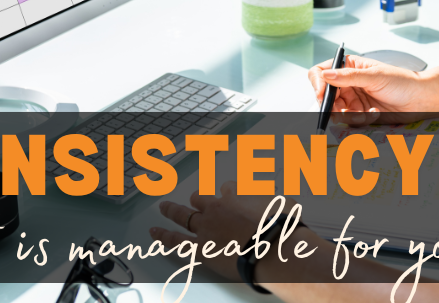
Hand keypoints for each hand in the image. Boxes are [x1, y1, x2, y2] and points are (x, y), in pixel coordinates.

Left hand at [151, 182, 317, 282]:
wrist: (271, 249)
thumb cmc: (279, 228)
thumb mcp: (284, 206)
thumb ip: (278, 202)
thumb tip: (284, 199)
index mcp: (235, 197)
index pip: (227, 189)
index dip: (227, 191)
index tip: (227, 192)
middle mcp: (217, 210)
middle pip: (201, 200)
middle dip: (196, 199)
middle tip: (192, 198)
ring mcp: (205, 229)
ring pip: (183, 216)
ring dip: (172, 211)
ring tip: (163, 207)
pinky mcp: (200, 249)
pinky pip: (176, 241)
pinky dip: (163, 235)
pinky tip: (154, 232)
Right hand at [308, 54, 438, 125]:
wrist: (420, 100)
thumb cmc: (402, 82)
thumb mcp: (374, 76)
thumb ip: (348, 76)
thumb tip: (326, 75)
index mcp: (349, 66)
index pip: (321, 72)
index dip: (318, 84)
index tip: (322, 95)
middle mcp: (348, 82)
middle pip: (325, 95)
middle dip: (333, 106)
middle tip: (345, 111)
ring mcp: (353, 98)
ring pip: (336, 110)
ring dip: (349, 115)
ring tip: (366, 113)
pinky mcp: (360, 112)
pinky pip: (349, 120)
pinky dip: (359, 119)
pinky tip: (374, 113)